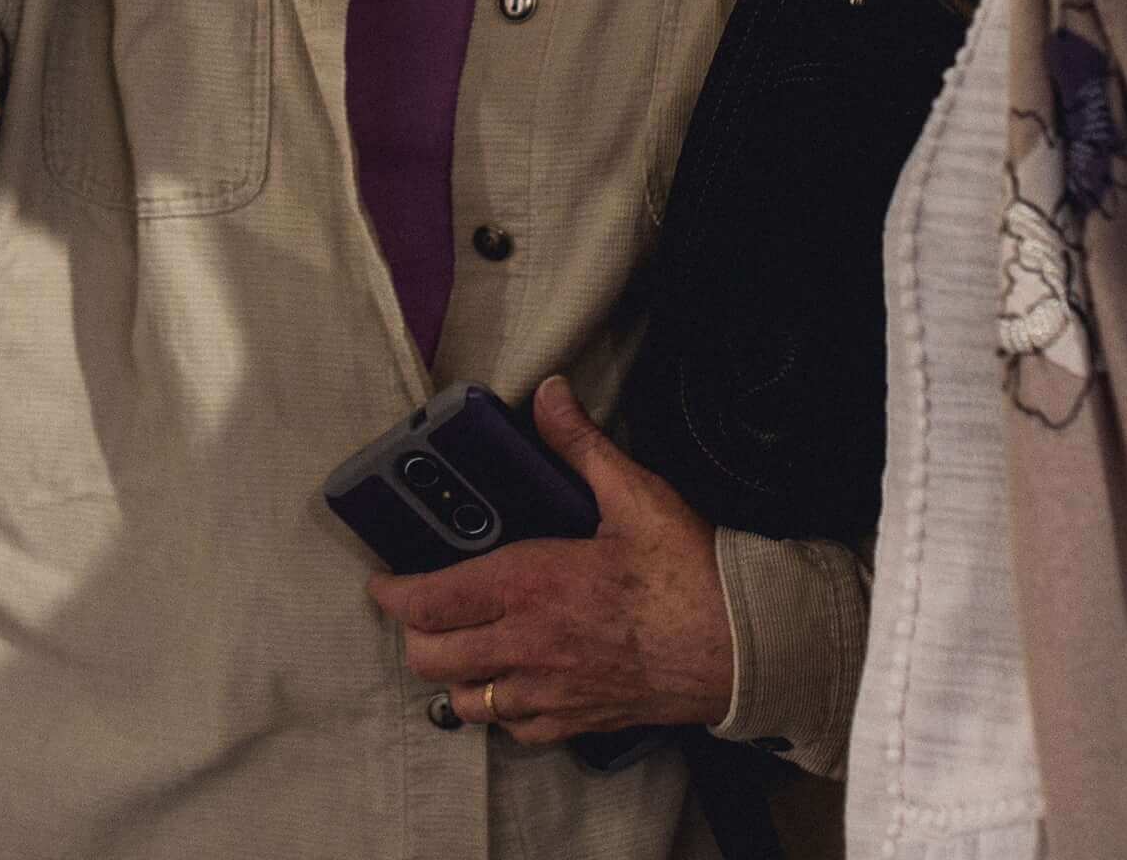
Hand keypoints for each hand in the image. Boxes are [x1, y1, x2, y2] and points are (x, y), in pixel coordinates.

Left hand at [365, 376, 734, 742]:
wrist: (743, 648)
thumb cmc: (690, 575)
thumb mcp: (634, 494)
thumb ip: (580, 445)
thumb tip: (550, 395)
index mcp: (530, 584)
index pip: (431, 599)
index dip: (393, 593)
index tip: (384, 580)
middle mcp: (527, 644)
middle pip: (431, 657)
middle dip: (412, 634)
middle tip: (420, 610)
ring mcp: (549, 691)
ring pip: (465, 701)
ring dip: (451, 676)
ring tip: (460, 648)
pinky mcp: (577, 721)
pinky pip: (514, 731)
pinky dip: (500, 712)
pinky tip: (510, 688)